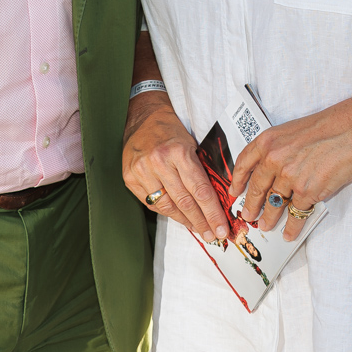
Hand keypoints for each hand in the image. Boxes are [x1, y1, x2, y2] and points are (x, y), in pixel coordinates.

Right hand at [122, 93, 228, 240]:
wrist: (143, 117)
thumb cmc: (172, 131)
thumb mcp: (192, 144)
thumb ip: (201, 170)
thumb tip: (217, 201)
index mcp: (178, 152)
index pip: (200, 190)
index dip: (212, 212)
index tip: (221, 227)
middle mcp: (159, 163)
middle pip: (184, 202)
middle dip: (201, 221)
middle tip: (213, 234)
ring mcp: (141, 171)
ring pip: (167, 206)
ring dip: (185, 221)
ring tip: (199, 229)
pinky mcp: (129, 178)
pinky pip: (151, 203)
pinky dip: (167, 212)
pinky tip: (179, 217)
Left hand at [228, 99, 351, 242]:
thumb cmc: (327, 127)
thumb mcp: (291, 131)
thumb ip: (277, 149)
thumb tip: (270, 171)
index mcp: (268, 141)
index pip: (244, 163)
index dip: (238, 180)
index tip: (234, 191)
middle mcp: (274, 159)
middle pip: (256, 188)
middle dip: (250, 205)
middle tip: (248, 215)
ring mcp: (290, 177)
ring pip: (274, 204)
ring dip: (269, 218)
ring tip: (265, 225)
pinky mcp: (308, 191)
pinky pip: (296, 214)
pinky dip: (292, 226)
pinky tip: (289, 233)